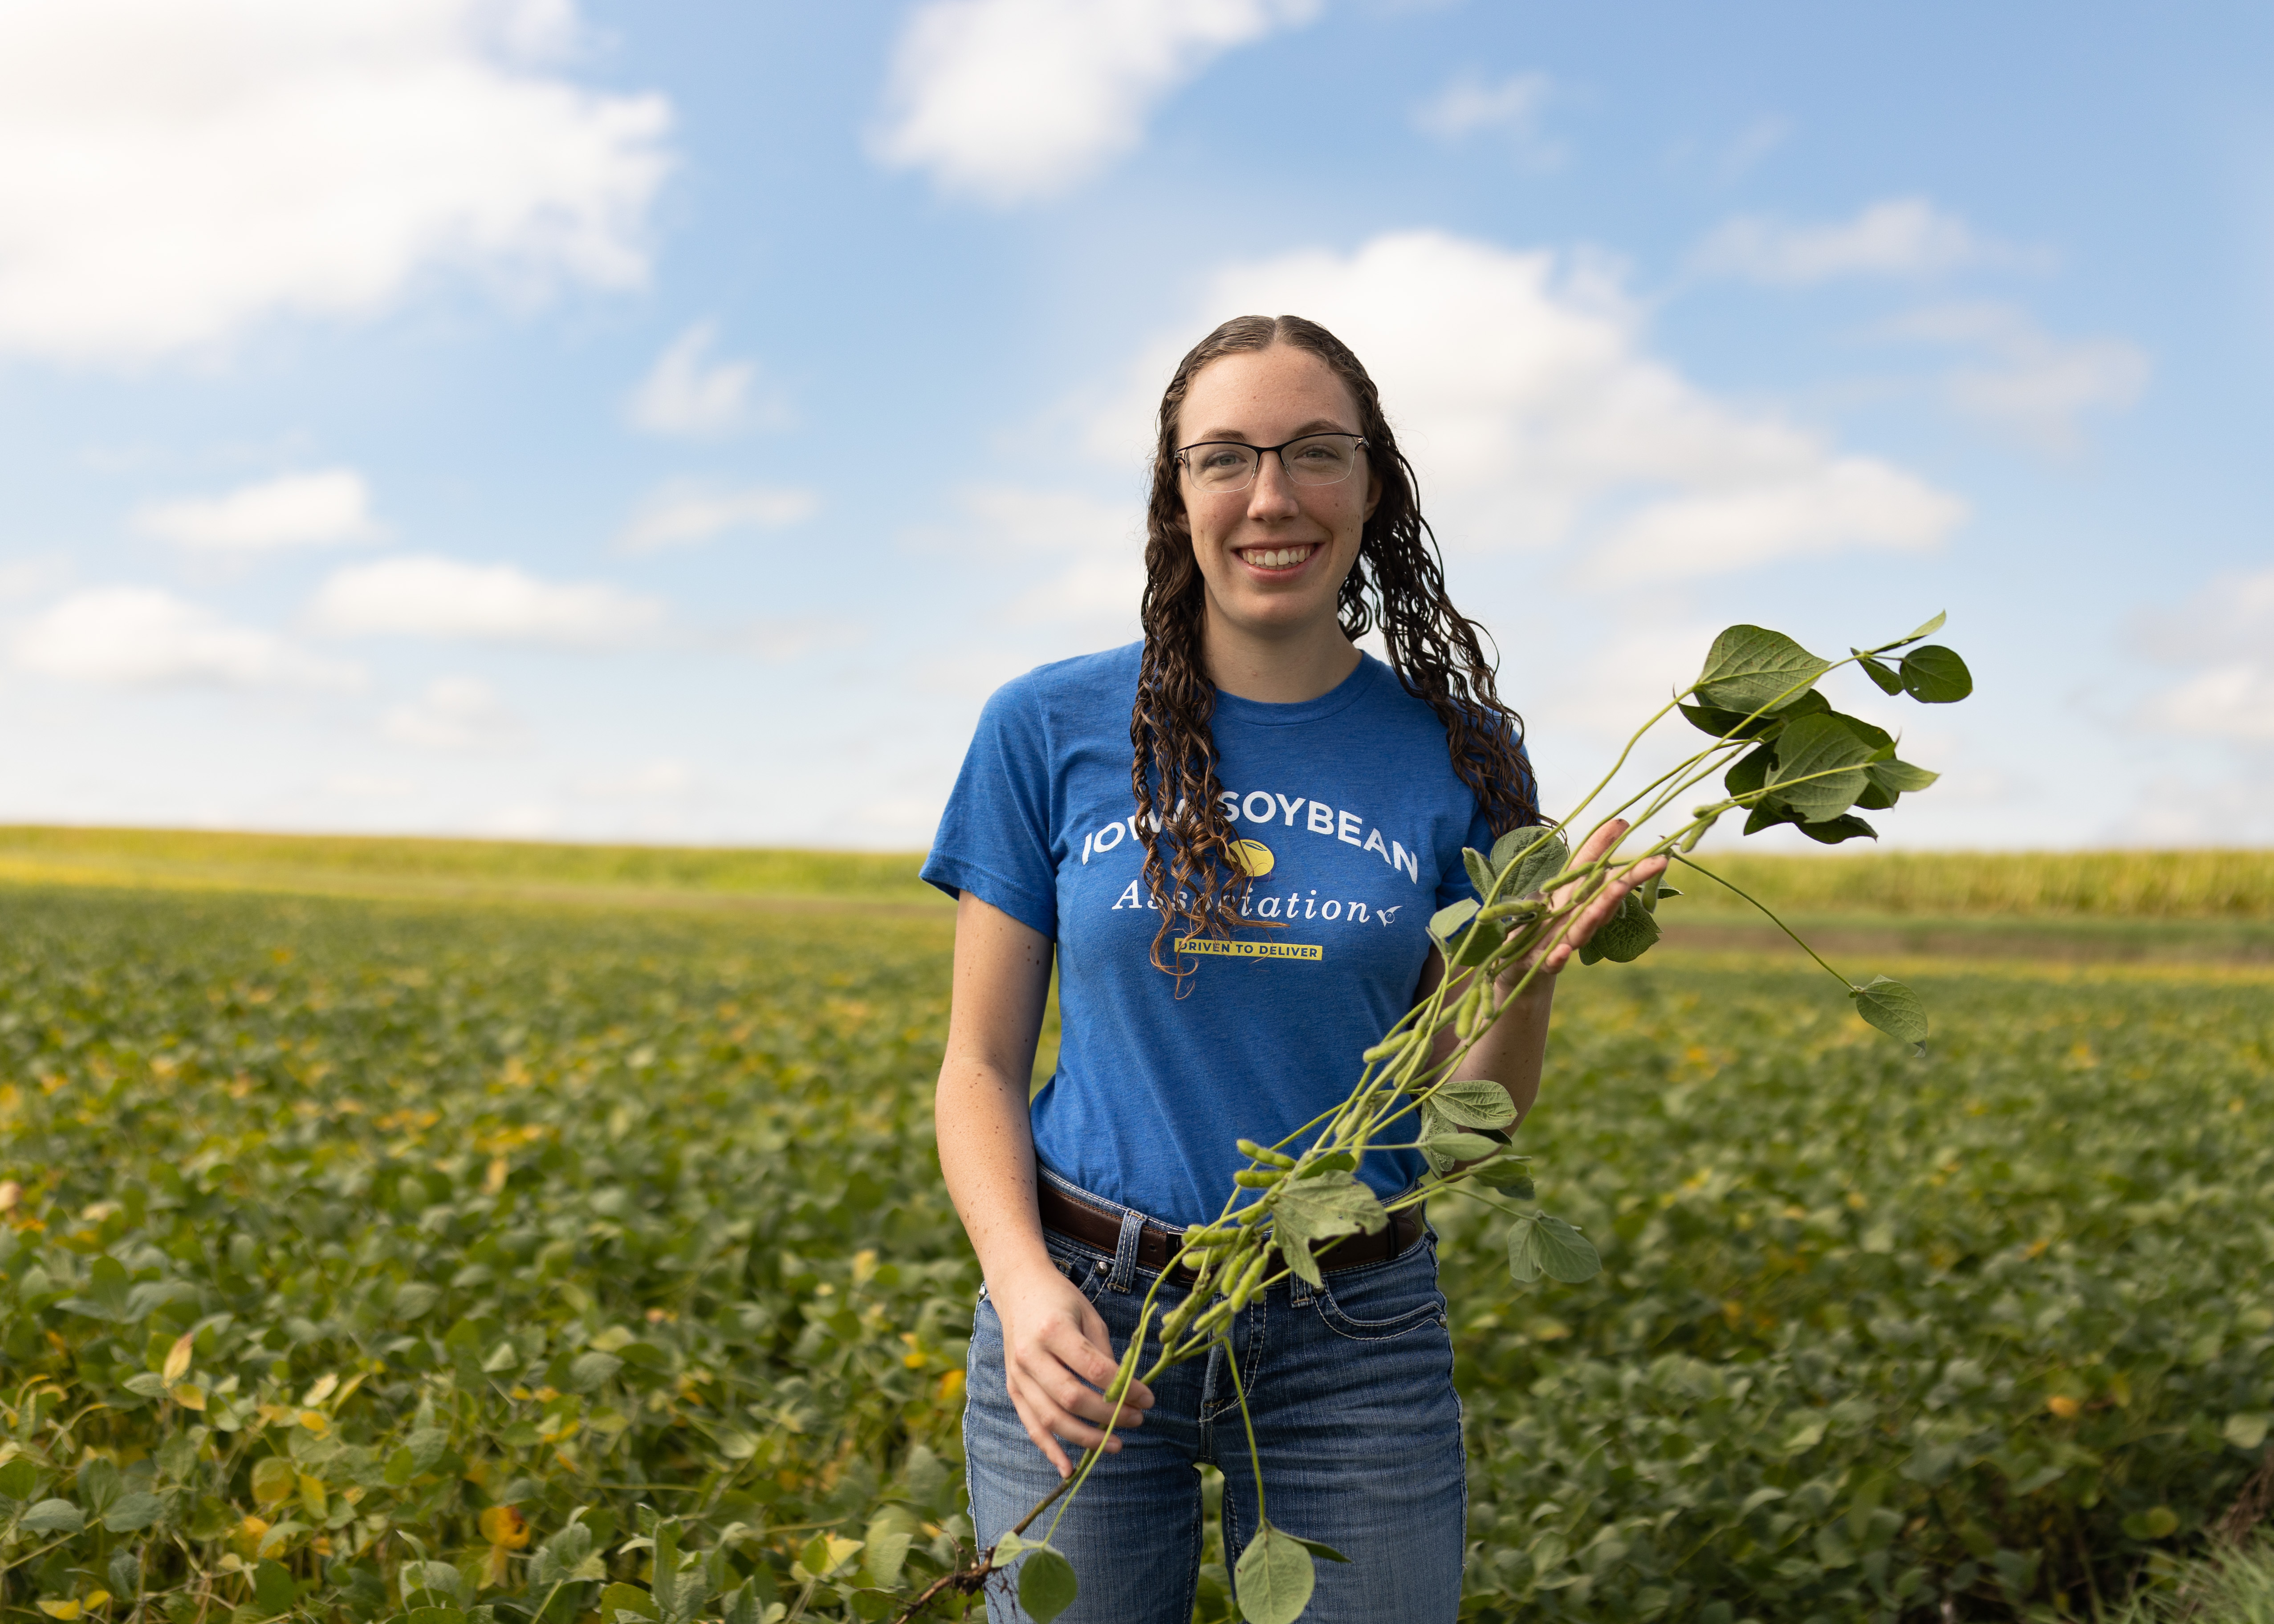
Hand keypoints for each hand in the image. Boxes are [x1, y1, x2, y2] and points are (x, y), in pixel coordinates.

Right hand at [991, 1259, 1155, 1476]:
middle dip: (1109, 1415)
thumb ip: (1104, 1354)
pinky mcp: (1013, 1388)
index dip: (1124, 1389)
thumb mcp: (1089, 1315)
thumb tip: (1125, 1392)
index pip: (1094, 1369)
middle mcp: (1031, 1355)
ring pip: (1051, 1419)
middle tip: (1138, 1420)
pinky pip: (1031, 1426)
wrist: (1018, 1289)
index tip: (1149, 1399)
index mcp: (1053, 1329)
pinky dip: (1050, 1450)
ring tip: (1116, 1444)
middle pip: (1072, 1398)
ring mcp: (1018, 1374)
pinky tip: (1068, 1469)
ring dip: (1086, 1438)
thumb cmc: (1060, 1300)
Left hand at [1506, 818, 1668, 981]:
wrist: (1520, 962)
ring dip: (1595, 916)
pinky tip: (1563, 953)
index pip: (1611, 881)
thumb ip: (1591, 853)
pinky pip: (1550, 961)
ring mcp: (1560, 942)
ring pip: (1582, 929)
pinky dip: (1558, 958)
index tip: (1662, 859)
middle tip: (1647, 874)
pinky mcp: (1538, 961)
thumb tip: (1621, 822)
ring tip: (1605, 903)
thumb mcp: (1564, 881)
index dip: (1635, 871)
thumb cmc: (1547, 917)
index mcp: (1584, 900)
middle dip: (1622, 888)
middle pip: (1603, 904)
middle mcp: (1578, 921)